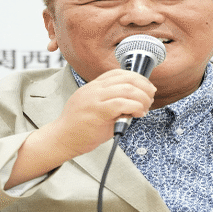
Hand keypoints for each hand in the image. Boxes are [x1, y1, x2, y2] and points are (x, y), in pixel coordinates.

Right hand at [5, 69, 155, 188]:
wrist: (62, 138)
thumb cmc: (81, 127)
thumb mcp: (97, 108)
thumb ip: (113, 102)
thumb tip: (137, 102)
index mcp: (94, 85)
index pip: (119, 73)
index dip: (138, 78)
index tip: (146, 89)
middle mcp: (94, 88)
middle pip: (127, 78)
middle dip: (144, 87)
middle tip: (150, 98)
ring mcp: (95, 98)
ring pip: (127, 89)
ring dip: (142, 98)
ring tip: (144, 108)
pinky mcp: (97, 111)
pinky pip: (122, 103)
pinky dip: (135, 107)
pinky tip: (138, 114)